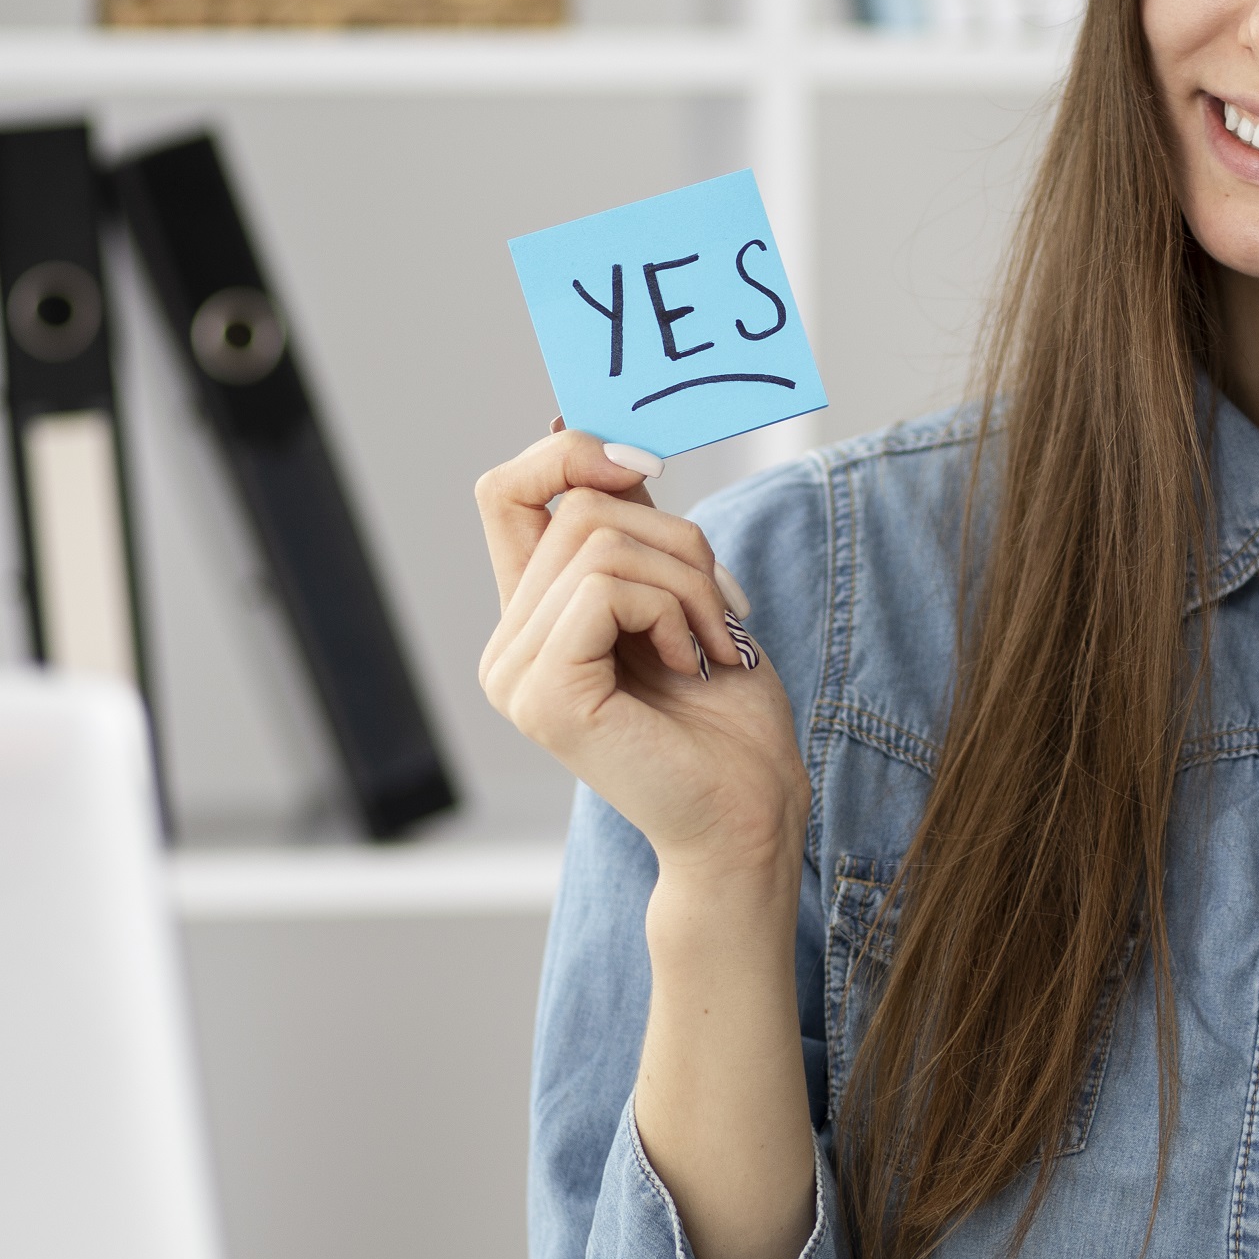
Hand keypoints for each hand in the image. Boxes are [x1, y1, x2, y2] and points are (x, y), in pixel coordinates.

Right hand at [475, 429, 804, 899]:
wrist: (751, 813)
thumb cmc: (728, 720)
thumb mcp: (681, 596)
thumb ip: (635, 534)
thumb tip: (613, 445)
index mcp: (534, 621)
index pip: (507, 492)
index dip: (570, 454)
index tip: (645, 465)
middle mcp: (509, 648)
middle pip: (578, 510)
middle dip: (676, 541)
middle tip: (719, 609)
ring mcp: (516, 675)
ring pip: (598, 544)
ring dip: (685, 582)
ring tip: (709, 645)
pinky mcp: (545, 696)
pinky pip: (604, 588)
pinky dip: (669, 611)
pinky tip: (690, 663)